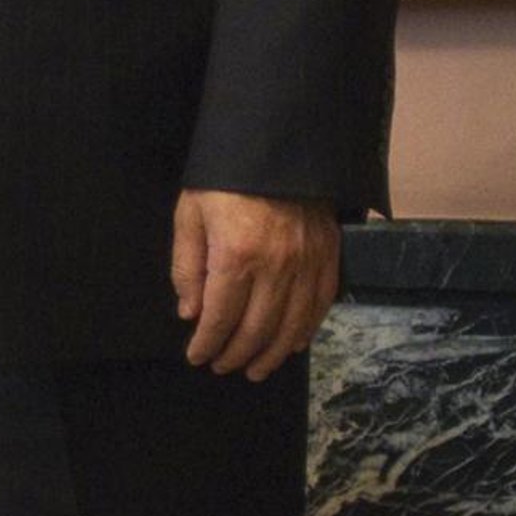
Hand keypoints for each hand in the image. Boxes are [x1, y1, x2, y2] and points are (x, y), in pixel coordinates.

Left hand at [170, 189, 339, 379]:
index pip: (220, 318)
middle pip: (255, 329)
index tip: (197, 357)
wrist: (275, 145)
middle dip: (236, 355)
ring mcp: (307, 262)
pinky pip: (321, 304)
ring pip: (291, 325)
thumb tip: (191, 313)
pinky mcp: (328, 254)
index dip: (207, 344)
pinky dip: (306, 330)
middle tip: (222, 367)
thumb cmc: (223, 179)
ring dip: (271, 354)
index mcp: (235, 255)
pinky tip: (292, 345)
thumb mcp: (190, 215)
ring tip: (255, 370)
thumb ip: (187, 267)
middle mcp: (275, 266)